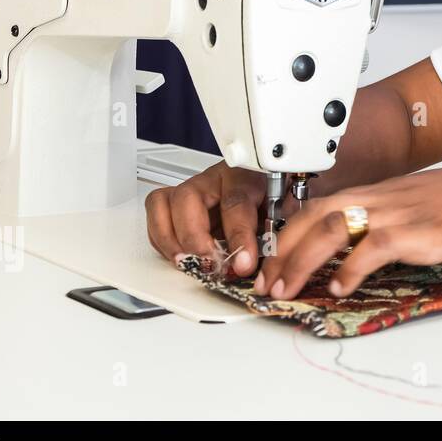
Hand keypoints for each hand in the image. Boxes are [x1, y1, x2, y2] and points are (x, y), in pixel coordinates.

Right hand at [145, 162, 290, 274]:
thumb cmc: (275, 197)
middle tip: (208, 263)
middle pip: (188, 198)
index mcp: (247, 177)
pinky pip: (156, 213)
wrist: (270, 182)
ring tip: (186, 262)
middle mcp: (214, 178)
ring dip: (170, 239)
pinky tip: (179, 255)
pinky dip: (162, 239)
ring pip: (163, 203)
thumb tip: (272, 263)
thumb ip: (275, 233)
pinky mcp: (177, 200)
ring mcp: (193, 187)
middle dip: (194, 236)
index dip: (238, 237)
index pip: (236, 204)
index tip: (243, 263)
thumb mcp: (285, 212)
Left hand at [253, 160, 441, 300]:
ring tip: (286, 287)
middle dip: (283, 247)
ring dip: (301, 259)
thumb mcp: (436, 205)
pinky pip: (375, 245)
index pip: (326, 203)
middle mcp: (391, 196)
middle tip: (266, 279)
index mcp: (392, 191)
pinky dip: (351, 266)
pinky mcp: (425, 230)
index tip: (276, 257)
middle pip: (317, 213)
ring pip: (334, 226)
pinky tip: (339, 286)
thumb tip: (381, 247)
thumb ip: (406, 220)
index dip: (293, 231)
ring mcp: (406, 211)